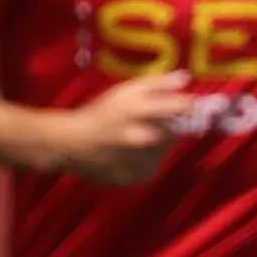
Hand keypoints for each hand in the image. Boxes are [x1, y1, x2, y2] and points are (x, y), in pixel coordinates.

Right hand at [46, 74, 193, 185]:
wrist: (70, 145)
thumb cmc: (99, 113)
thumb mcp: (125, 90)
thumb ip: (157, 83)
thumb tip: (186, 78)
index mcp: (139, 111)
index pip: (181, 107)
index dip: (186, 105)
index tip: (185, 105)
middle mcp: (144, 138)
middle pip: (176, 132)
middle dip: (169, 126)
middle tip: (150, 124)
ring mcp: (142, 162)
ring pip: (165, 149)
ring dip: (159, 143)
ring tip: (136, 138)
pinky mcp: (139, 178)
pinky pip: (154, 165)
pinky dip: (148, 159)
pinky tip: (130, 153)